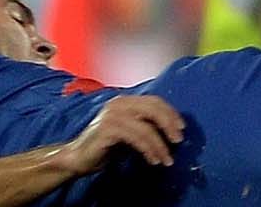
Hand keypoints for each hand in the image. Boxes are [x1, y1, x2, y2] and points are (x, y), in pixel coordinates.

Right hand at [63, 96, 185, 172]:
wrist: (78, 157)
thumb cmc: (106, 145)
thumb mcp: (130, 132)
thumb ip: (146, 126)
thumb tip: (172, 130)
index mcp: (125, 101)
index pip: (154, 101)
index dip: (171, 113)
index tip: (182, 129)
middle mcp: (119, 103)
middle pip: (152, 108)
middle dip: (169, 125)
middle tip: (179, 141)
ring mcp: (112, 115)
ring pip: (146, 127)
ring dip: (160, 145)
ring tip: (166, 159)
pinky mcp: (107, 129)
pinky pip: (135, 138)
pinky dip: (148, 149)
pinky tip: (153, 160)